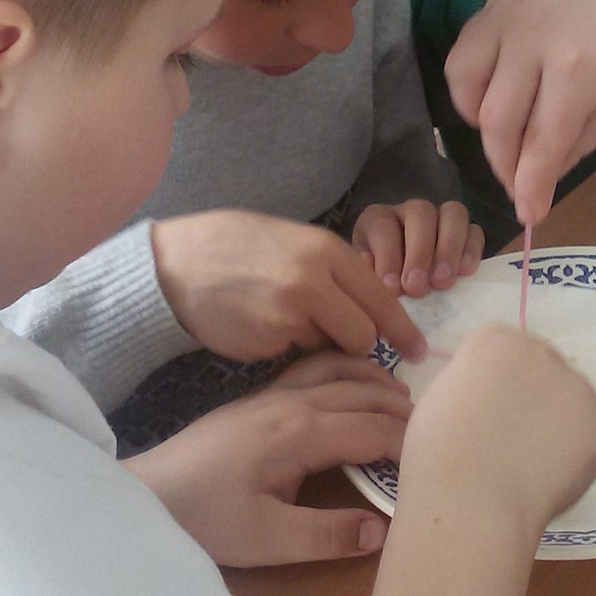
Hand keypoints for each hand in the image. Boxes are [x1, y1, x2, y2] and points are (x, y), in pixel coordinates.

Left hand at [124, 352, 411, 566]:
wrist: (147, 493)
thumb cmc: (206, 518)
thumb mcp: (266, 539)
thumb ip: (327, 535)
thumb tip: (385, 530)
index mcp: (301, 433)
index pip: (374, 429)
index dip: (411, 444)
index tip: (437, 461)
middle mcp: (293, 403)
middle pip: (364, 392)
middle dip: (404, 410)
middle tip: (436, 431)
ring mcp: (274, 395)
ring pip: (340, 370)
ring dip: (377, 382)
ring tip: (406, 401)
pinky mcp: (259, 398)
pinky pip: (315, 368)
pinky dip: (347, 369)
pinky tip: (354, 386)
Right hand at [151, 210, 427, 363]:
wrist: (175, 263)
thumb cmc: (236, 245)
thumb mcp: (294, 241)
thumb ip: (333, 269)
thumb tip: (372, 303)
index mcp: (326, 250)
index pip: (381, 298)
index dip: (403, 329)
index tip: (419, 351)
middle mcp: (313, 282)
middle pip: (363, 334)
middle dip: (358, 342)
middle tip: (341, 338)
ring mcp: (288, 316)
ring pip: (327, 347)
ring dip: (316, 341)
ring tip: (282, 315)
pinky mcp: (266, 343)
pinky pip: (293, 354)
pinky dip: (285, 346)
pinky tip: (261, 324)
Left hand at [353, 199, 482, 296]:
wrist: (400, 284)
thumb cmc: (379, 280)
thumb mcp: (367, 278)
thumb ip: (370, 277)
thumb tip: (384, 280)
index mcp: (378, 218)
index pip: (383, 226)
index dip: (388, 257)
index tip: (393, 289)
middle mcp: (410, 211)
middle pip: (421, 213)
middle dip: (420, 252)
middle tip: (418, 288)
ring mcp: (441, 217)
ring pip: (453, 214)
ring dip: (449, 248)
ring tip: (443, 283)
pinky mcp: (466, 231)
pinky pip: (475, 231)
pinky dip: (471, 250)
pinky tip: (465, 273)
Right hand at [401, 325, 595, 533]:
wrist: (471, 496)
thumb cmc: (439, 453)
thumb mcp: (443, 396)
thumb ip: (474, 385)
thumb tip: (493, 400)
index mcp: (495, 340)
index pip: (501, 352)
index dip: (491, 386)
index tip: (480, 414)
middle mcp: (541, 352)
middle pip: (540, 370)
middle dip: (529, 398)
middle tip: (509, 440)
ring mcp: (575, 386)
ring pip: (568, 401)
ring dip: (554, 423)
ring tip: (529, 463)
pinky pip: (585, 435)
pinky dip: (572, 454)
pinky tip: (547, 475)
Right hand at [446, 0, 595, 226]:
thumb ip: (577, 143)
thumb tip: (537, 179)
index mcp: (577, 69)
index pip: (542, 141)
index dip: (530, 186)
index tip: (528, 215)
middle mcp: (533, 43)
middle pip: (500, 123)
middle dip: (507, 166)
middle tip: (521, 185)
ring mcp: (506, 22)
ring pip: (470, 92)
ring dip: (485, 131)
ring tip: (510, 142)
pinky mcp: (490, 12)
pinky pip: (461, 62)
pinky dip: (468, 94)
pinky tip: (492, 105)